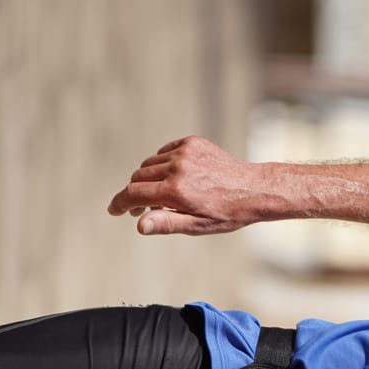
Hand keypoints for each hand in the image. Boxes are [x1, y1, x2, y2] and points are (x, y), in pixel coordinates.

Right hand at [107, 135, 276, 235]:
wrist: (254, 189)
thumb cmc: (226, 213)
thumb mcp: (196, 226)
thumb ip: (165, 223)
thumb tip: (139, 225)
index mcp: (176, 191)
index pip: (133, 194)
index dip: (120, 203)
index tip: (114, 210)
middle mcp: (177, 167)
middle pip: (138, 178)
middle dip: (136, 193)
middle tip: (143, 208)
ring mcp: (185, 152)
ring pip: (149, 164)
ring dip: (150, 179)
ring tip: (165, 196)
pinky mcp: (192, 142)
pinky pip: (164, 152)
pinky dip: (163, 164)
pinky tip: (176, 177)